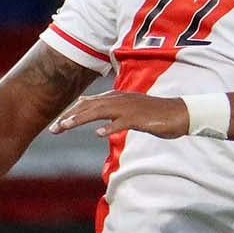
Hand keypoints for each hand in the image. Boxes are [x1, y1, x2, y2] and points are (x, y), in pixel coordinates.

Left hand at [48, 89, 185, 138]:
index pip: (89, 103)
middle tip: (53, 129)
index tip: (57, 124)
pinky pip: (122, 122)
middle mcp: (121, 99)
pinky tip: (98, 134)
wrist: (180, 113)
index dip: (72, 113)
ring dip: (81, 119)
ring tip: (66, 127)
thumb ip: (110, 109)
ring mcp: (130, 108)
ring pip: (100, 112)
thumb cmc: (155, 114)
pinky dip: (110, 127)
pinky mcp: (140, 118)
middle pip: (90, 107)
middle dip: (70, 117)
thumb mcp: (130, 109)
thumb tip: (91, 113)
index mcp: (118, 97)